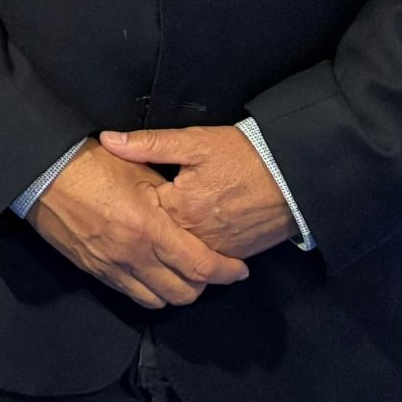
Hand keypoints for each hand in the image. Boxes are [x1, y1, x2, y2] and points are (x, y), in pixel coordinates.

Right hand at [27, 140, 248, 308]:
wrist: (41, 173)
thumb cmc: (89, 164)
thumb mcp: (137, 170)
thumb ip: (169, 197)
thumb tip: (191, 213)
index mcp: (149, 228)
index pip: (200, 266)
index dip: (225, 272)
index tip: (237, 270)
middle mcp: (133, 256)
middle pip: (184, 293)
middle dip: (203, 285)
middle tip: (208, 268)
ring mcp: (111, 267)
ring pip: (157, 301)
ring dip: (174, 291)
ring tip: (179, 273)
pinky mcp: (94, 271)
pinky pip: (130, 294)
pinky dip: (147, 290)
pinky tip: (149, 272)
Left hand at [97, 126, 294, 260]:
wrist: (292, 174)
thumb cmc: (242, 155)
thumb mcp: (194, 141)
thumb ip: (148, 144)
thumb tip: (109, 140)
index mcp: (180, 208)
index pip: (141, 214)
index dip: (129, 204)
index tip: (119, 197)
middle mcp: (196, 236)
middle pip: (160, 241)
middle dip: (146, 232)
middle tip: (133, 220)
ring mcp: (217, 249)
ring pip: (184, 256)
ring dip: (170, 247)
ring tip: (158, 232)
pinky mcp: (236, 255)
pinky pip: (207, 261)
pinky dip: (196, 253)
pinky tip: (187, 239)